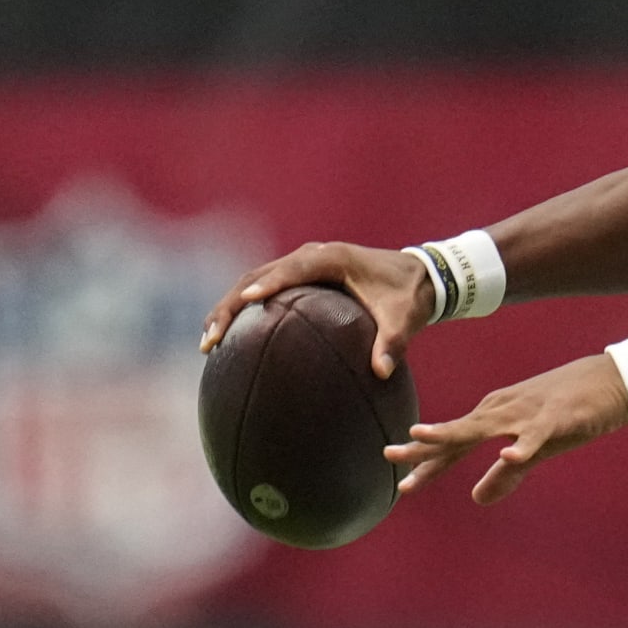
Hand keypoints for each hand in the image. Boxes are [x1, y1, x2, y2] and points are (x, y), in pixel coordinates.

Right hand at [199, 241, 433, 379]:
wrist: (419, 277)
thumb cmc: (409, 296)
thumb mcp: (405, 319)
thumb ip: (393, 343)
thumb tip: (382, 372)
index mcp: (334, 258)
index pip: (294, 268)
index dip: (270, 282)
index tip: (248, 300)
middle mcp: (313, 256)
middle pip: (260, 274)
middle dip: (232, 303)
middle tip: (212, 338)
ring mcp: (303, 265)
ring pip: (253, 280)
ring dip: (229, 307)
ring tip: (208, 343)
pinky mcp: (299, 277)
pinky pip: (264, 289)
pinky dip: (242, 310)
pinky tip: (227, 341)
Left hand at [386, 354, 627, 505]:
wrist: (613, 380)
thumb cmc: (572, 412)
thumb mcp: (537, 448)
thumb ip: (507, 474)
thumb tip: (476, 498)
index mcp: (498, 416)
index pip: (455, 443)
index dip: (428, 463)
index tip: (401, 484)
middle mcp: (504, 410)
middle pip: (458, 432)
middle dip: (424, 445)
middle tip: (389, 455)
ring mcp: (528, 412)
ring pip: (484, 426)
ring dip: (453, 434)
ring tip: (423, 439)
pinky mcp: (556, 418)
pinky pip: (535, 434)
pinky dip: (521, 446)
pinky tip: (507, 456)